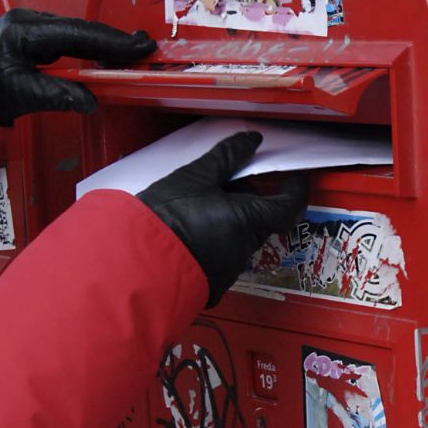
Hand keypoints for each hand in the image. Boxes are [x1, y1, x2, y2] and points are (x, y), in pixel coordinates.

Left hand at [0, 8, 155, 125]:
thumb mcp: (18, 96)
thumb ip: (55, 96)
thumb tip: (91, 101)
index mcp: (24, 31)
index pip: (76, 34)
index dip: (110, 41)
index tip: (138, 47)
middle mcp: (29, 21)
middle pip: (80, 29)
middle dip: (112, 40)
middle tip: (145, 48)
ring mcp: (30, 25)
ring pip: (74, 32)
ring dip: (102, 43)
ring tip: (131, 52)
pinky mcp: (32, 34)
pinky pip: (67, 38)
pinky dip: (87, 46)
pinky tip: (104, 55)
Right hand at [138, 131, 309, 306]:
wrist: (133, 262)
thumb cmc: (164, 219)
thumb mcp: (194, 177)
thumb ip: (227, 157)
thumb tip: (251, 140)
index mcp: (248, 220)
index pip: (289, 205)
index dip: (294, 188)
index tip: (290, 177)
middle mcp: (244, 249)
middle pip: (258, 219)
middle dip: (245, 199)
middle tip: (217, 185)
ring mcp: (228, 271)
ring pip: (237, 238)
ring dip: (225, 222)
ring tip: (192, 210)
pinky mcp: (211, 287)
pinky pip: (219, 259)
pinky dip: (210, 244)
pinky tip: (185, 236)